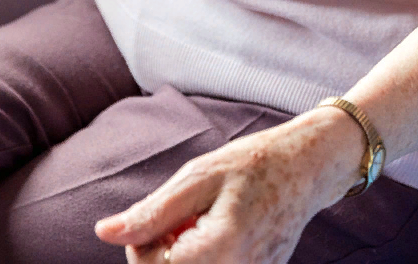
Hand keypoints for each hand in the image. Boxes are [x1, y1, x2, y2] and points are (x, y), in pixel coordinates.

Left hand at [94, 108, 362, 263]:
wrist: (312, 166)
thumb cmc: (256, 163)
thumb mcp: (200, 176)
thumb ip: (152, 212)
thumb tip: (105, 232)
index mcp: (219, 247)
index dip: (140, 246)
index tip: (157, 217)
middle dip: (161, 254)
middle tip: (179, 220)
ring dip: (183, 258)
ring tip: (200, 226)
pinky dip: (207, 258)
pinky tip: (220, 234)